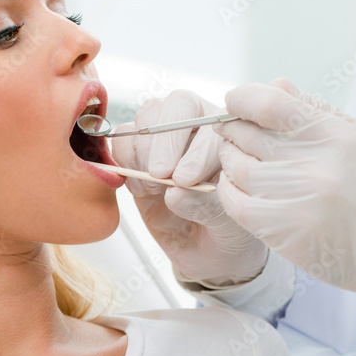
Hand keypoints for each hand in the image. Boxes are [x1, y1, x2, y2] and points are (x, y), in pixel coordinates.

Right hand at [111, 90, 268, 286]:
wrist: (207, 251)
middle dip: (165, 141)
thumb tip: (175, 193)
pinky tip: (142, 190)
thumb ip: (207, 206)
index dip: (196, 149)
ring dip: (144, 152)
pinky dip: (124, 162)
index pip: (213, 122)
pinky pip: (123, 140)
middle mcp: (200, 127)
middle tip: (159, 176)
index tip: (187, 180)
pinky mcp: (140, 153)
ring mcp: (167, 137)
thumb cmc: (228, 232)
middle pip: (177, 105)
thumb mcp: (228, 226)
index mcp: (232, 136)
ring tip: (154, 188)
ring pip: (147, 117)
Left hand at [213, 79, 355, 320]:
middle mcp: (317, 166)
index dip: (243, 98)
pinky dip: (229, 192)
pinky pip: (239, 206)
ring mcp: (300, 202)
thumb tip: (274, 83)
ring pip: (238, 169)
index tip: (234, 99)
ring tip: (233, 157)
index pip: (271, 104)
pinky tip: (235, 187)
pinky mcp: (288, 235)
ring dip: (228, 159)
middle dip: (232, 129)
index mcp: (337, 136)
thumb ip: (315, 111)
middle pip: (248, 135)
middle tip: (229, 130)